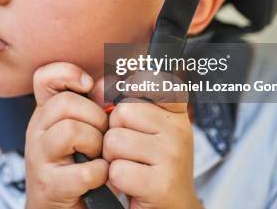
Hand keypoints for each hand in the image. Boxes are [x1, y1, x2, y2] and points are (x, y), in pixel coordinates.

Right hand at [25, 62, 108, 208]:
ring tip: (99, 157)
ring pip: (70, 130)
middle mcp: (37, 131)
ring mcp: (39, 158)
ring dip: (96, 144)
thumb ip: (95, 104)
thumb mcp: (85, 130)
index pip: (44, 77)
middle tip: (102, 136)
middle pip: (65, 102)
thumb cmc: (79, 166)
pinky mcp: (49, 185)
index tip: (88, 86)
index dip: (67, 73)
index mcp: (46, 113)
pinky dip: (100, 174)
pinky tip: (100, 177)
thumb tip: (109, 83)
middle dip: (95, 117)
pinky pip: (84, 170)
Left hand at [101, 72, 200, 208]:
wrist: (171, 207)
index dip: (134, 89)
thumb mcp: (142, 129)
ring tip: (131, 167)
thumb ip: (122, 101)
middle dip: (114, 133)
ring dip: (112, 158)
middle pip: (121, 113)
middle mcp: (179, 130)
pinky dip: (117, 180)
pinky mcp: (161, 183)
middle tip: (129, 152)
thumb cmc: (150, 165)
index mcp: (175, 114)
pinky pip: (117, 170)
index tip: (131, 103)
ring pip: (114, 141)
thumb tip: (96, 87)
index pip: (153, 81)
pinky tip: (132, 184)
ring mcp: (172, 156)